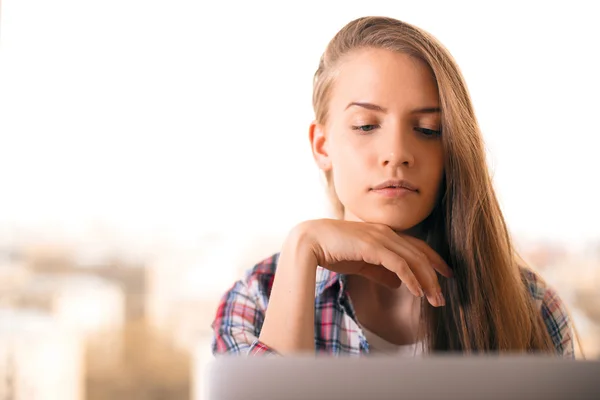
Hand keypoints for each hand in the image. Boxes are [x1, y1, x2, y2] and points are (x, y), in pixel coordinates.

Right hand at [295, 219, 451, 306]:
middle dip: (435, 275)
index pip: (416, 246)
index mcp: (384, 234)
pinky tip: (417, 292)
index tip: (445, 275)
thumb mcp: (361, 263)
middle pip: (420, 254)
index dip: (433, 260)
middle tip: (443, 296)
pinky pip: (399, 265)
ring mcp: (380, 238)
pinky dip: (411, 279)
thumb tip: (397, 283)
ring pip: (413, 260)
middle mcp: (386, 233)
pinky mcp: (372, 246)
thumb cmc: (332, 250)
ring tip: (435, 300)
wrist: (310, 241)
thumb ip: (379, 272)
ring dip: (427, 281)